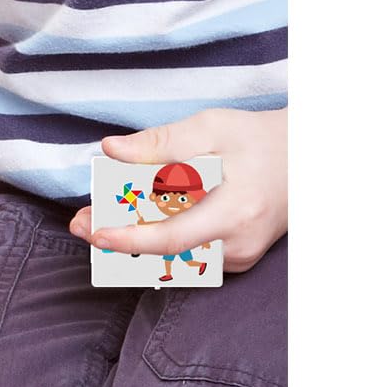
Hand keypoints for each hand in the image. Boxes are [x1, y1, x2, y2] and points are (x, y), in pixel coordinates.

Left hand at [69, 108, 286, 274]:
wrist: (306, 159)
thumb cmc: (257, 140)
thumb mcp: (211, 127)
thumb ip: (161, 143)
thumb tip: (111, 149)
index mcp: (235, 212)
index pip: (174, 238)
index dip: (130, 240)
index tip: (95, 232)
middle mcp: (238, 244)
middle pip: (166, 255)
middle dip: (117, 242)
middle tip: (80, 222)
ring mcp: (239, 256)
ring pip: (174, 259)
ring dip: (132, 242)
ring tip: (95, 218)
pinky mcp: (235, 258)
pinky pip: (188, 255)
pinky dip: (156, 241)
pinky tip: (130, 222)